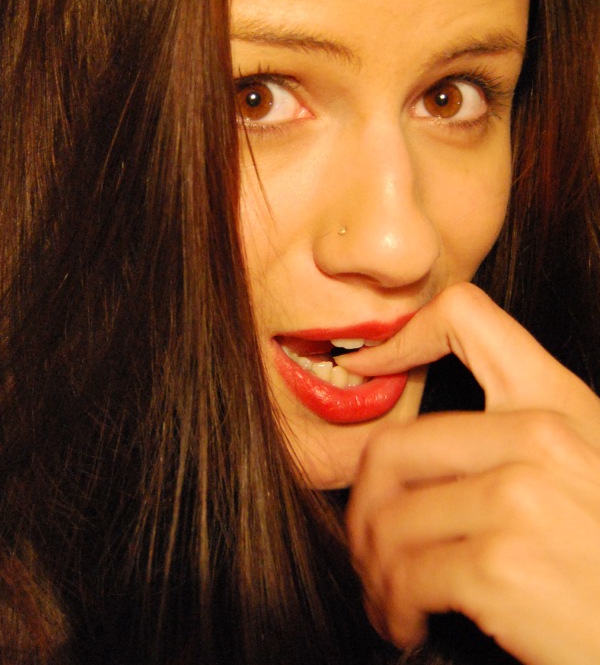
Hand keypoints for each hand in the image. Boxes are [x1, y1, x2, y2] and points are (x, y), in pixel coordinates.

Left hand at [344, 282, 599, 664]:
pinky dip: (393, 607)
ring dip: (374, 568)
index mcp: (558, 405)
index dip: (400, 337)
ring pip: (388, 519)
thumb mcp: (590, 470)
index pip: (464, 316)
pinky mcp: (500, 567)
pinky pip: (405, 576)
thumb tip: (431, 451)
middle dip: (363, 504)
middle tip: (368, 544)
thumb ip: (523, 443)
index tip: (365, 368)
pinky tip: (407, 623)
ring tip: (387, 594)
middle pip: (393, 444)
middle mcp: (537, 438)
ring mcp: (517, 499)